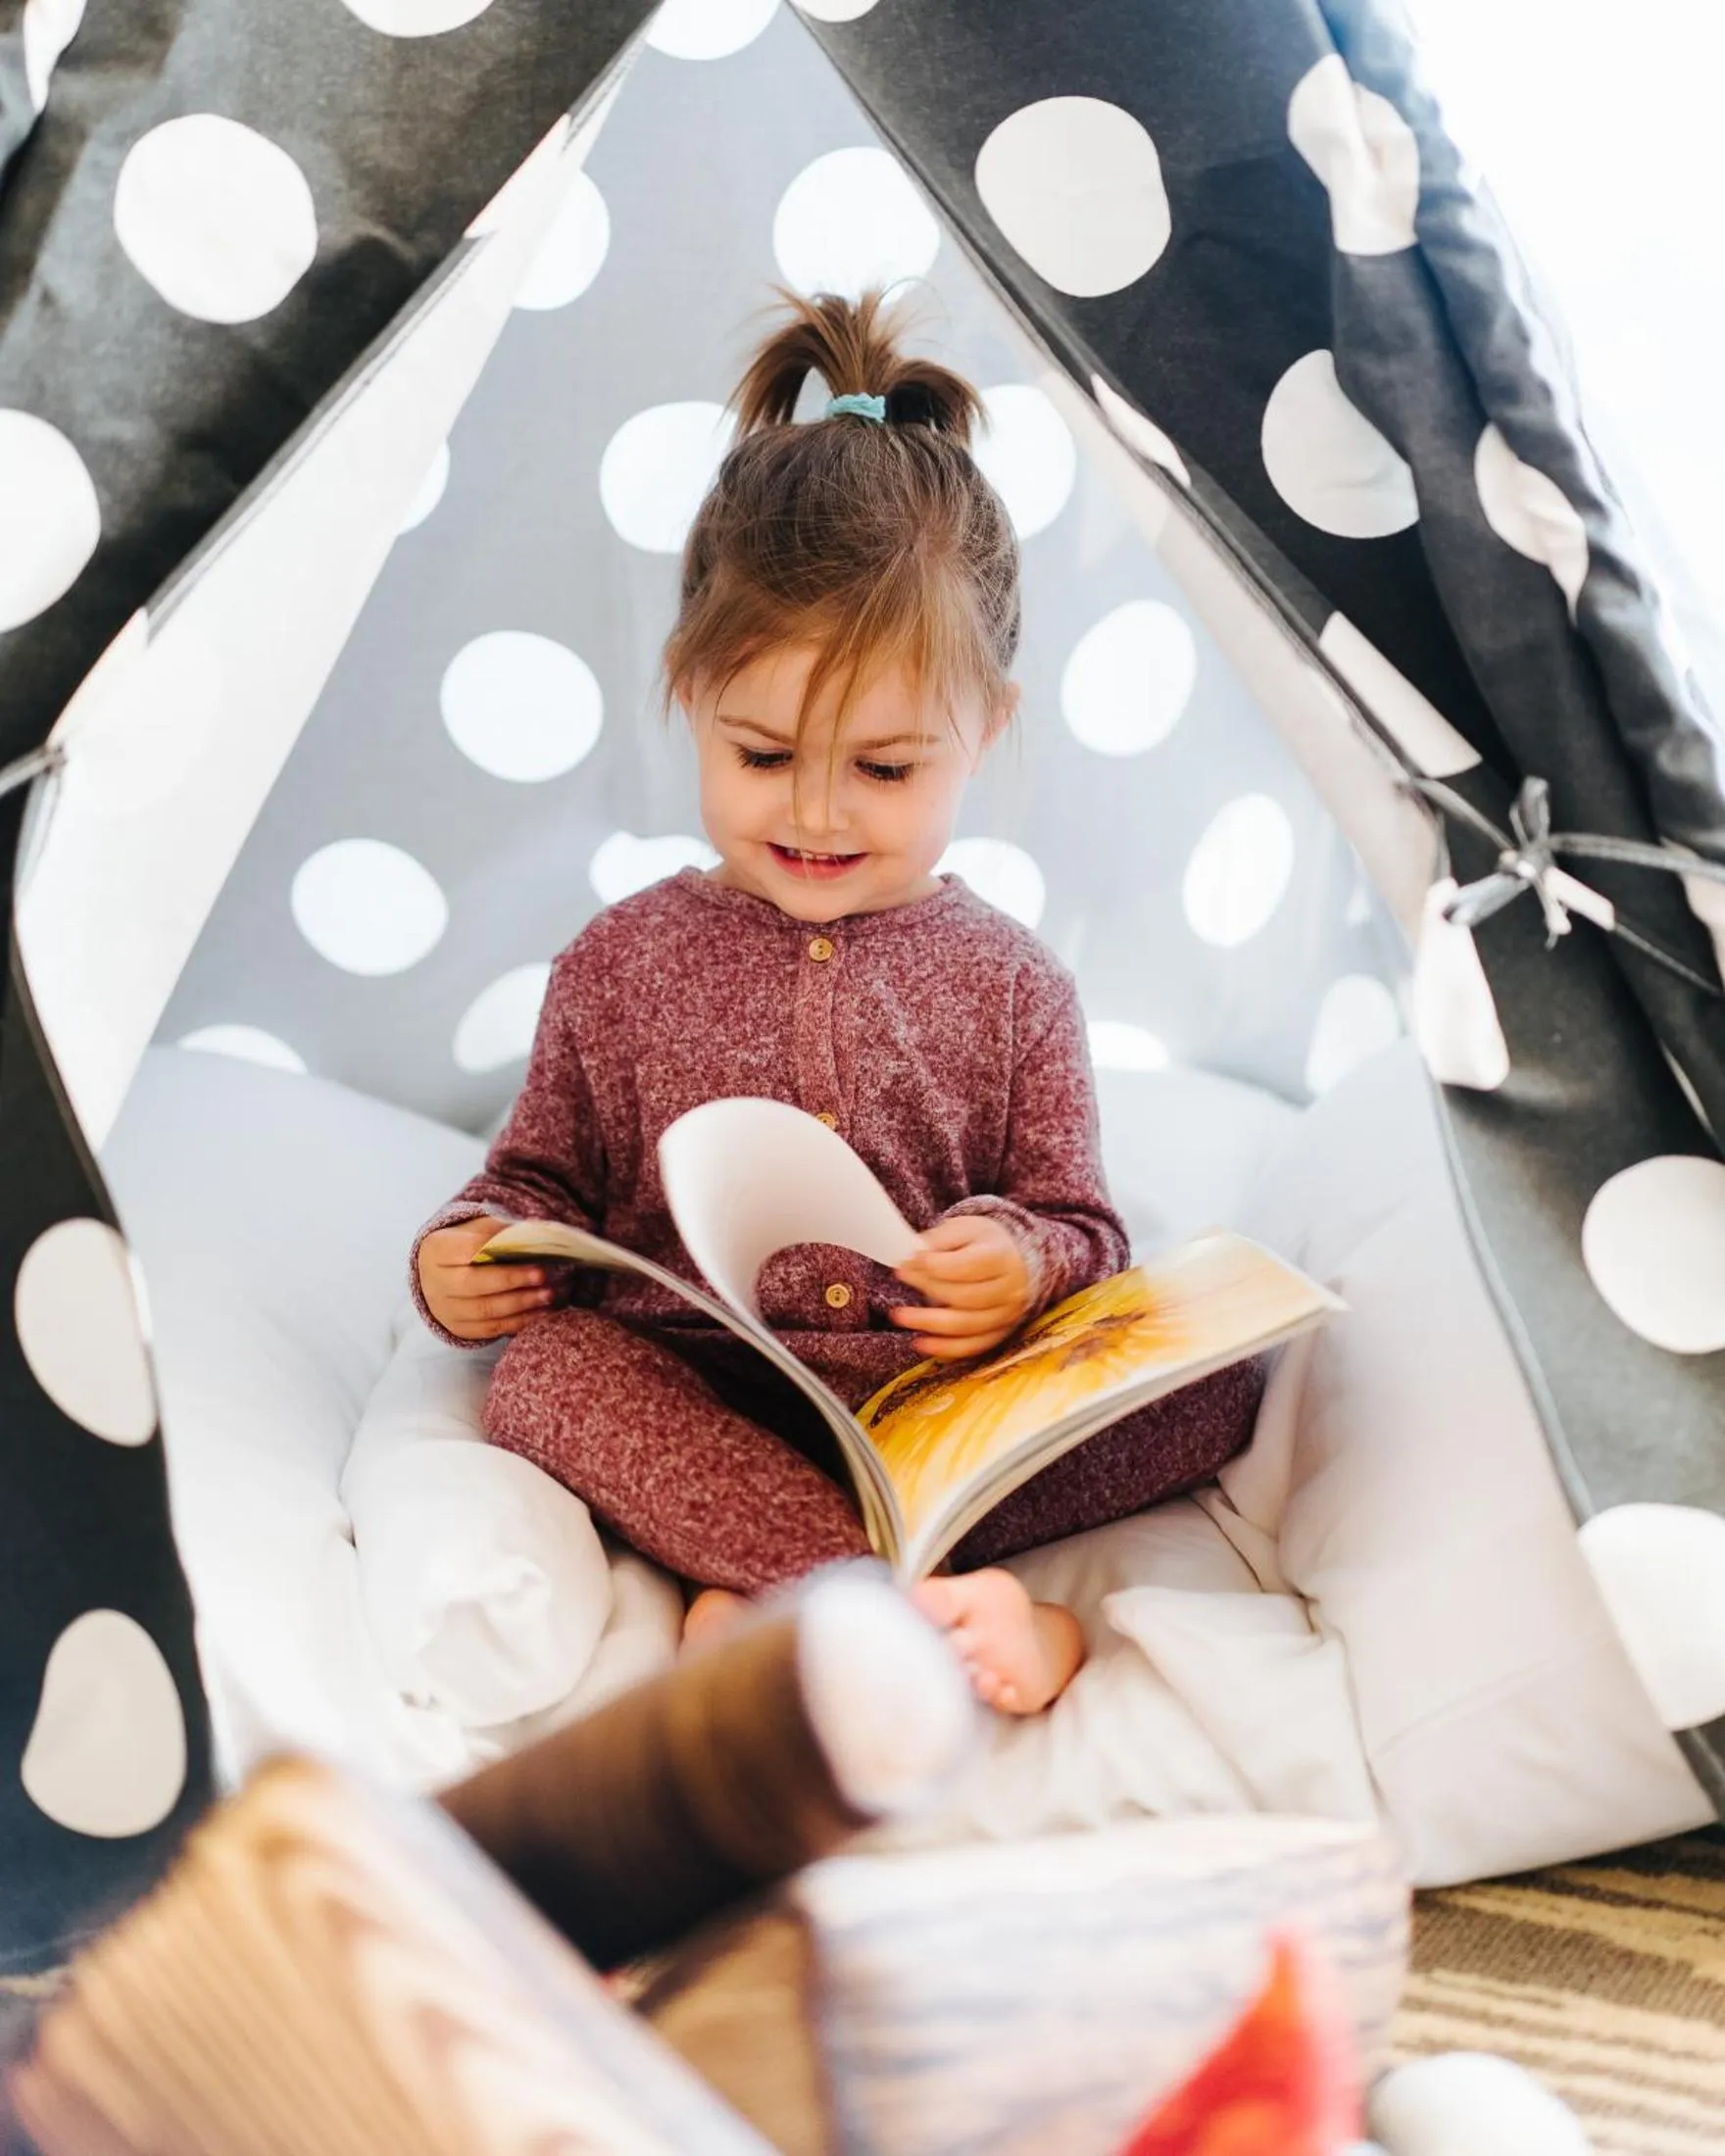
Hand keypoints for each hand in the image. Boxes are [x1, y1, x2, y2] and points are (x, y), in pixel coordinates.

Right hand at [417, 1217, 561, 1341]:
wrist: (441, 1276)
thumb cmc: (466, 1246)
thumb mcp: (478, 1229)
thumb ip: (503, 1231)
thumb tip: (537, 1233)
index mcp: (436, 1250)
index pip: (466, 1251)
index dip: (498, 1251)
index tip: (525, 1249)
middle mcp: (435, 1282)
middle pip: (474, 1284)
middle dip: (512, 1280)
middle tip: (542, 1275)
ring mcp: (445, 1309)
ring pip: (484, 1310)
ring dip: (520, 1304)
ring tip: (547, 1295)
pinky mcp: (459, 1328)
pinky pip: (490, 1328)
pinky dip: (518, 1322)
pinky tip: (540, 1312)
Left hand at [890, 1216, 1033, 1362]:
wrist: (1014, 1261)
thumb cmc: (984, 1243)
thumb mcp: (964, 1228)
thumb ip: (939, 1239)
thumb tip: (914, 1256)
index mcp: (1002, 1257)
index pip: (967, 1266)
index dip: (934, 1266)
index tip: (909, 1261)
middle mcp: (1010, 1289)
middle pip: (965, 1297)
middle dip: (927, 1289)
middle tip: (903, 1277)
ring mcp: (1007, 1314)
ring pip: (966, 1325)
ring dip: (928, 1323)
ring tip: (900, 1315)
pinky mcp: (1000, 1333)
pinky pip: (971, 1346)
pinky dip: (944, 1348)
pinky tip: (921, 1343)